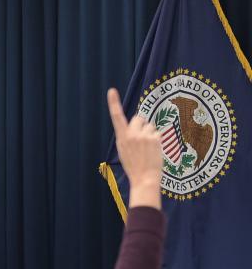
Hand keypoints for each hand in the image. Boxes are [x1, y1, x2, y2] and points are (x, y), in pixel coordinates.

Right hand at [107, 88, 161, 208]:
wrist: (144, 178)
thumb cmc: (134, 165)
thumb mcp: (124, 151)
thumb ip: (127, 136)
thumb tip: (136, 123)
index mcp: (121, 138)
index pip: (117, 118)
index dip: (114, 103)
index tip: (112, 91)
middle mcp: (131, 134)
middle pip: (138, 118)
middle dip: (141, 125)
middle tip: (141, 140)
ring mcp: (143, 136)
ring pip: (149, 126)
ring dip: (150, 134)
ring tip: (148, 148)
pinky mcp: (155, 138)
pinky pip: (157, 133)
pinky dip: (157, 140)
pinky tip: (154, 150)